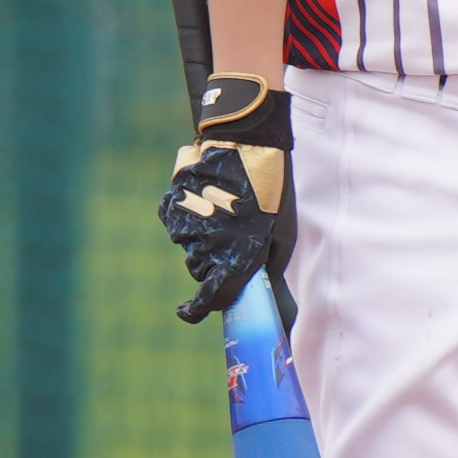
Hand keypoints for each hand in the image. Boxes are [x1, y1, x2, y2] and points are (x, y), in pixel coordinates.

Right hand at [157, 73, 294, 323]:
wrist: (246, 145)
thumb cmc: (273, 193)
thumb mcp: (284, 236)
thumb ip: (270, 268)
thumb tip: (264, 289)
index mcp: (235, 262)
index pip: (208, 300)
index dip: (197, 310)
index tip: (190, 311)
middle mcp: (205, 250)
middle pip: (201, 270)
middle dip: (215, 262)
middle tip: (235, 237)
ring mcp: (185, 227)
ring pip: (188, 245)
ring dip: (204, 236)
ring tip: (227, 209)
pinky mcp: (172, 206)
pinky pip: (178, 222)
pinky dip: (190, 216)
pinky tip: (209, 198)